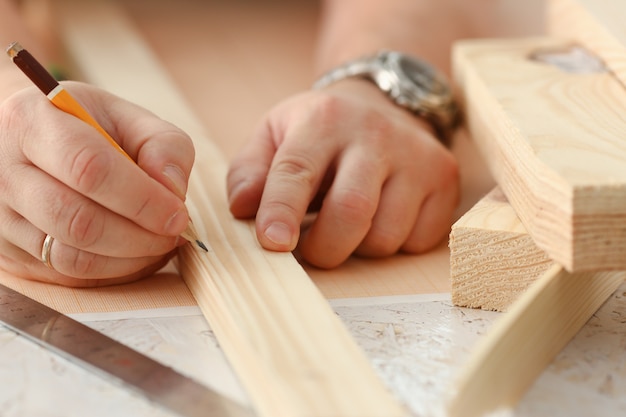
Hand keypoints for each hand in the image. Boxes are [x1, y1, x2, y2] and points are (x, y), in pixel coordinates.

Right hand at [0, 82, 194, 285]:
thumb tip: (173, 190)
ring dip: (128, 260)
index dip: (142, 199)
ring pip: (69, 257)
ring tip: (158, 243)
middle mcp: (3, 171)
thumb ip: (163, 144)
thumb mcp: (126, 117)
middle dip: (139, 236)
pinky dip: (111, 273)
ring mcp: (0, 216)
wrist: (26, 140)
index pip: (89, 168)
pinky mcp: (8, 252)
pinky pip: (65, 276)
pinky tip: (134, 255)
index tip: (177, 214)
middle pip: (77, 221)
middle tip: (173, 233)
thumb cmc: (84, 126)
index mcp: (31, 122)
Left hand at [227, 79, 458, 267]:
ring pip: (385, 235)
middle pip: (351, 211)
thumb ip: (250, 171)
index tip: (272, 244)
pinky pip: (417, 241)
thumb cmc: (321, 131)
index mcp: (324, 119)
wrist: (385, 105)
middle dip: (324, 248)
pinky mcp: (445, 180)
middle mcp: (375, 134)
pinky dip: (392, 245)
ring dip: (357, 249)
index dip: (281, 212)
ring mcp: (417, 156)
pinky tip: (380, 219)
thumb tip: (243, 210)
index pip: (297, 170)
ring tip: (346, 225)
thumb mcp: (275, 135)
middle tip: (310, 249)